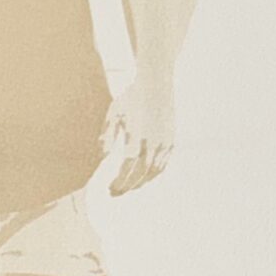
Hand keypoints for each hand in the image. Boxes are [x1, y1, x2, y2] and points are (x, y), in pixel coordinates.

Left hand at [100, 76, 175, 196]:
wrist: (156, 82)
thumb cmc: (130, 96)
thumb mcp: (113, 112)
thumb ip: (108, 136)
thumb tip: (103, 157)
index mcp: (137, 136)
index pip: (128, 167)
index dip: (120, 181)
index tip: (110, 188)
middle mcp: (153, 142)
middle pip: (141, 173)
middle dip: (127, 186)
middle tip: (115, 193)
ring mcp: (165, 141)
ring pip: (154, 171)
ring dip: (140, 182)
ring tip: (128, 187)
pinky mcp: (171, 140)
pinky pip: (163, 163)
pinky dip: (153, 173)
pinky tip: (144, 176)